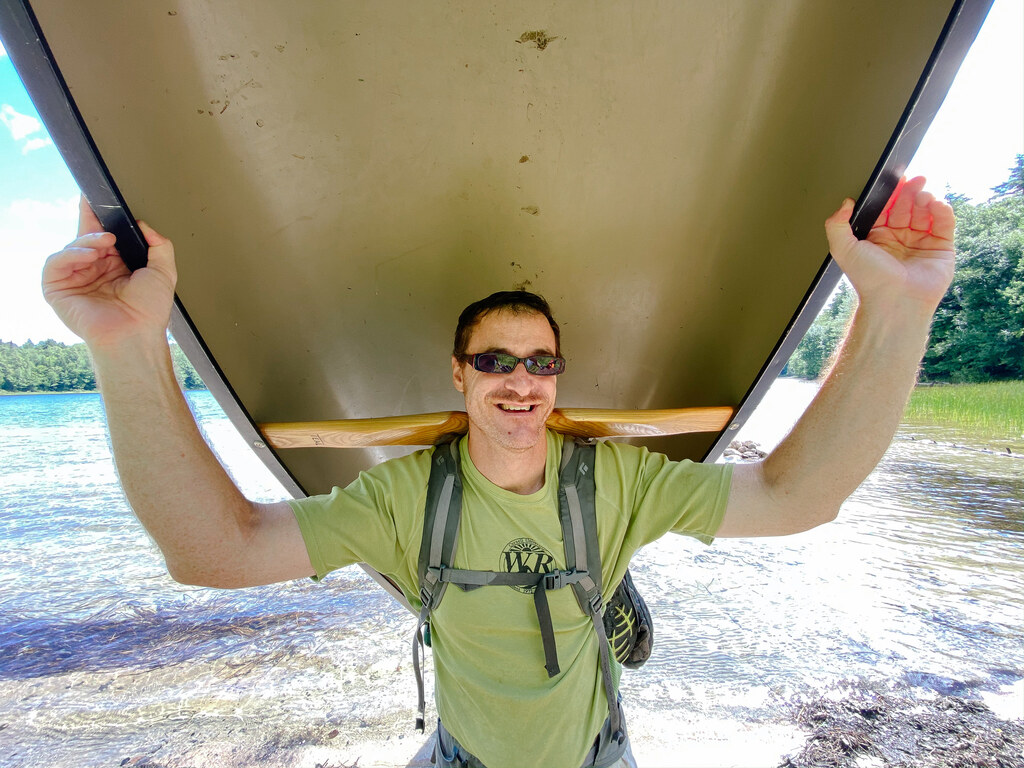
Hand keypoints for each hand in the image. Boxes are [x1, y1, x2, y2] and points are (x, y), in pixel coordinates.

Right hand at [42, 197, 176, 348]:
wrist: (135, 334)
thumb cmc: (148, 313)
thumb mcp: (164, 272)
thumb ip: (159, 245)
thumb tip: (144, 225)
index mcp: (116, 266)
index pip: (104, 235)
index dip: (100, 216)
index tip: (99, 198)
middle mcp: (95, 270)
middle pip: (86, 236)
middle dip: (92, 222)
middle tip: (102, 216)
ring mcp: (76, 279)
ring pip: (72, 246)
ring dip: (88, 240)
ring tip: (106, 242)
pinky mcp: (58, 289)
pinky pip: (56, 263)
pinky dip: (71, 254)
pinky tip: (89, 256)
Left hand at [825, 176, 955, 312]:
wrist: (895, 302)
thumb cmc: (869, 280)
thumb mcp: (843, 249)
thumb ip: (837, 224)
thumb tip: (845, 202)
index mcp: (877, 237)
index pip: (885, 208)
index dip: (890, 193)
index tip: (895, 179)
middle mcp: (899, 238)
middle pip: (907, 206)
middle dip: (910, 191)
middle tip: (915, 180)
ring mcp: (920, 242)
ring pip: (926, 212)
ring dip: (926, 199)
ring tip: (924, 195)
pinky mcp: (940, 248)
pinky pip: (944, 223)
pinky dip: (943, 211)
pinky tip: (937, 204)